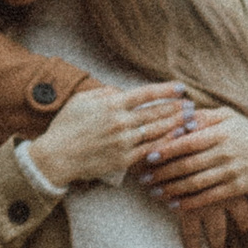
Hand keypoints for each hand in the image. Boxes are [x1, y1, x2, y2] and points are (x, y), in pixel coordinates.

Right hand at [35, 81, 193, 189]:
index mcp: (112, 104)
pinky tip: (175, 140)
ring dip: (175, 124)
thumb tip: (119, 92)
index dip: (166, 90)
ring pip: (157, 131)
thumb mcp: (81, 101)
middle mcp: (121, 121)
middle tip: (191, 105)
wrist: (57, 156)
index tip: (181, 87)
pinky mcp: (123, 159)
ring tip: (189, 120)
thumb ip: (103, 94)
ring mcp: (124, 141)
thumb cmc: (66, 126)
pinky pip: (149, 150)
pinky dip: (164, 144)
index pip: (146, 94)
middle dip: (176, 108)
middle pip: (156, 112)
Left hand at [137, 103, 247, 218]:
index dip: (167, 149)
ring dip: (172, 189)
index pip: (188, 141)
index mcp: (221, 131)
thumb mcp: (227, 116)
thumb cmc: (245, 132)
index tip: (148, 156)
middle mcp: (225, 151)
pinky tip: (174, 204)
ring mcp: (231, 171)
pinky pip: (208, 197)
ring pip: (196, 183)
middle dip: (163, 173)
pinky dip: (190, 202)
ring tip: (154, 192)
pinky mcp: (236, 189)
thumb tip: (178, 118)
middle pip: (188, 164)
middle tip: (144, 178)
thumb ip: (202, 117)